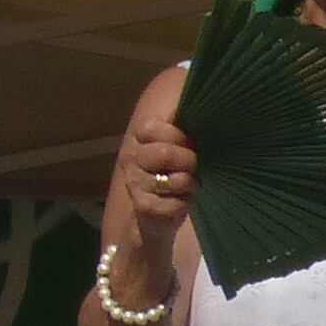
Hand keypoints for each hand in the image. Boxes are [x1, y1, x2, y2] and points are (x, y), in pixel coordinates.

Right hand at [102, 111, 199, 300]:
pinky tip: (182, 203)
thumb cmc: (173, 178)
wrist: (155, 221)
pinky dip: (185, 204)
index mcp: (139, 143)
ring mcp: (135, 186)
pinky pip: (175, 203)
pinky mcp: (145, 208)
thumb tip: (194, 104)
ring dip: (187, 184)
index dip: (174, 134)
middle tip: (193, 166)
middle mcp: (132, 162)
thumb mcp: (178, 151)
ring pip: (173, 180)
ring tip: (187, 186)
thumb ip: (184, 130)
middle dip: (187, 160)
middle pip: (162, 153)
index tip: (186, 142)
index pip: (149, 128)